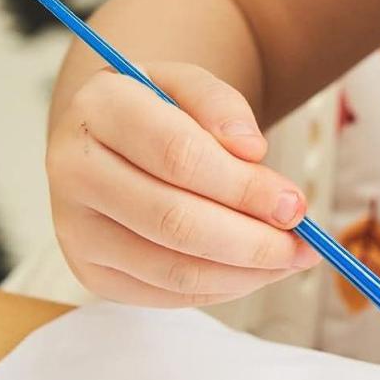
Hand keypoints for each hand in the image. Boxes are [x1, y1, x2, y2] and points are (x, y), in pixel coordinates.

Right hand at [46, 62, 317, 306]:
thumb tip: (251, 151)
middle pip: (175, 221)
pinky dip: (224, 288)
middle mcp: (73, 171)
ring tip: (290, 260)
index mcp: (97, 108)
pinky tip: (256, 271)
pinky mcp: (92, 272)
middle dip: (253, 240)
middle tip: (305, 245)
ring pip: (174, 268)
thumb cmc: (159, 112)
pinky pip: (169, 294)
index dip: (244, 188)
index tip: (296, 205)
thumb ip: (222, 107)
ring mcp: (77, 230)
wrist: (108, 140)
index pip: (178, 156)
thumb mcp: (189, 85)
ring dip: (246, 272)